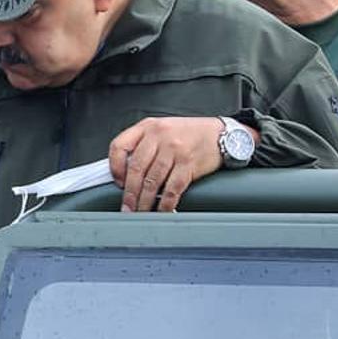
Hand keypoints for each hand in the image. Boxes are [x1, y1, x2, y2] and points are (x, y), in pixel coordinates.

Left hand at [109, 117, 228, 211]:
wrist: (222, 134)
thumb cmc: (190, 134)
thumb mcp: (162, 129)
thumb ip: (143, 144)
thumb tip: (125, 173)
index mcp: (147, 127)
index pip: (120, 146)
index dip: (115, 167)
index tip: (117, 182)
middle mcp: (159, 136)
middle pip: (136, 169)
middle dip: (129, 193)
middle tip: (127, 207)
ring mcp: (174, 149)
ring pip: (152, 181)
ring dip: (144, 201)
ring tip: (140, 212)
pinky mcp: (188, 163)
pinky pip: (172, 188)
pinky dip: (165, 203)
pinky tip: (161, 210)